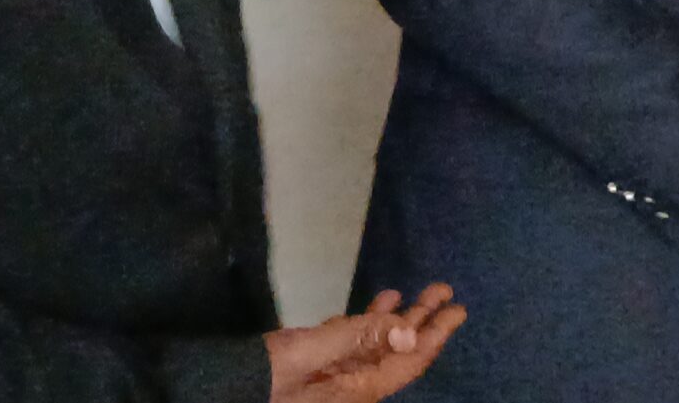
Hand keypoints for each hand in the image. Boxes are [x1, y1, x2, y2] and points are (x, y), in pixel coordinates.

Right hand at [266, 284, 465, 402]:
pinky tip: (374, 305)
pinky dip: (365, 324)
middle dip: (421, 320)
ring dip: (395, 318)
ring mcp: (333, 379)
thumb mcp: (313, 352)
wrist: (219, 388)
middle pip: (397, 351)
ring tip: (413, 291)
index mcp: (360, 390)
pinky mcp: (314, 370)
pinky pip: (350, 346)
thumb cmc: (265, 375)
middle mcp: (353, 387)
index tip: (458, 309)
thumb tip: (408, 330)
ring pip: (375, 346)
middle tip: (443, 288)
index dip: (436, 333)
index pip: (409, 361)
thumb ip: (361, 337)